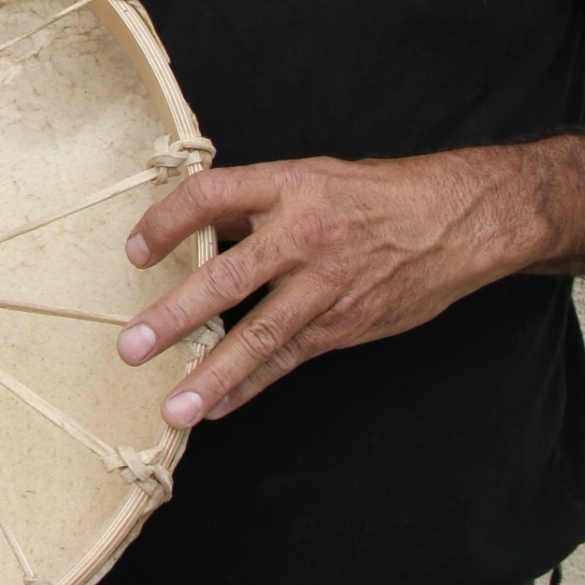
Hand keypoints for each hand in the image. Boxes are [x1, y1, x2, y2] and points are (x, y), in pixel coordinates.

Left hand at [116, 152, 534, 425]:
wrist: (452, 220)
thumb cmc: (372, 194)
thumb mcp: (310, 177)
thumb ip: (254, 203)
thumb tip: (194, 225)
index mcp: (288, 184)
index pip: (209, 195)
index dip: (165, 221)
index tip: (134, 251)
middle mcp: (303, 234)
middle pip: (227, 276)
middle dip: (175, 315)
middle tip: (132, 345)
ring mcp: (326, 284)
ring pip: (259, 334)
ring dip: (211, 373)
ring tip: (173, 405)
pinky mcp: (346, 324)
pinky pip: (290, 359)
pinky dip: (253, 387)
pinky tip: (220, 407)